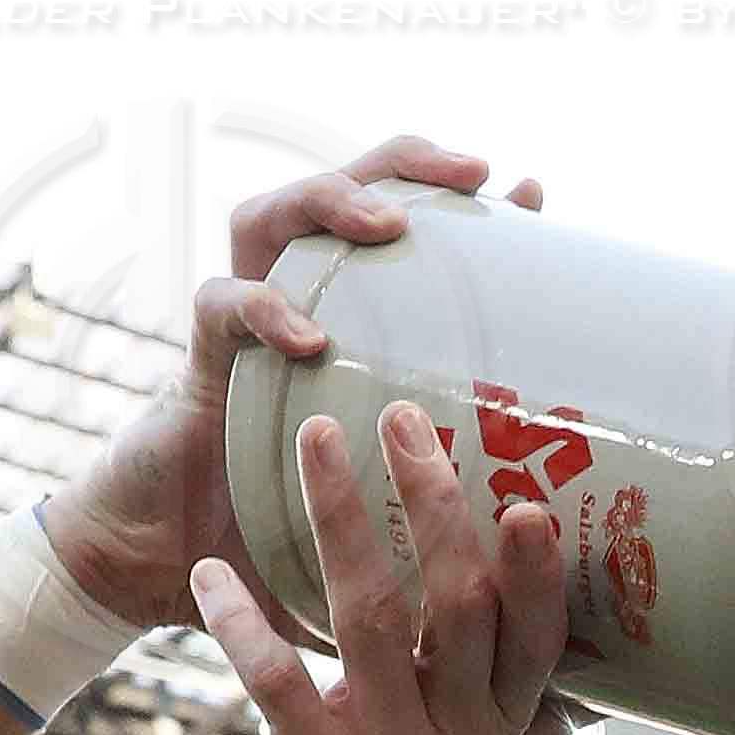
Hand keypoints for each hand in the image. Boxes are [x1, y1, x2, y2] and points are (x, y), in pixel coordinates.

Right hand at [40, 138, 537, 633]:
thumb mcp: (397, 496)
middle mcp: (292, 304)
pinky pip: (220, 305)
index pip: (399, 228)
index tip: (530, 194)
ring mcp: (241, 327)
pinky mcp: (199, 364)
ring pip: (266, 216)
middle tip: (473, 174)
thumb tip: (553, 504)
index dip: (457, 199)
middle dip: (401, 165)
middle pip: (334, 191)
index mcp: (349, 322)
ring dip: (326, 201)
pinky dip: (264, 309)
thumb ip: (453, 474)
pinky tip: (310, 338)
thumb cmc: (299, 538)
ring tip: (387, 225)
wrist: (181, 569)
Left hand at [198, 400, 566, 734]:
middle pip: (458, 602)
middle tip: (403, 416)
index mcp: (495, 730)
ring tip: (312, 439)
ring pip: (369, 617)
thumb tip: (583, 688)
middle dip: (432, 500)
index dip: (536, 571)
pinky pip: (278, 682)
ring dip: (340, 519)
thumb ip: (505, 716)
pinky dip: (242, 623)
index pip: (534, 638)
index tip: (529, 496)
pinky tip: (209, 577)